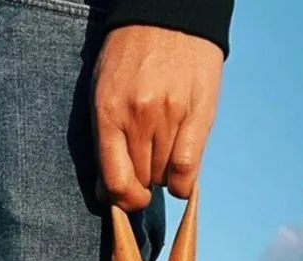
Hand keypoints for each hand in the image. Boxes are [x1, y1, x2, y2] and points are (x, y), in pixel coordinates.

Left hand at [91, 26, 224, 210]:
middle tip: (145, 161)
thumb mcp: (104, 92)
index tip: (127, 198)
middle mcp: (139, 117)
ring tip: (162, 148)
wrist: (170, 14)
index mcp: (109, 113)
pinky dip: (182, 181)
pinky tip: (179, 169)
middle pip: (141, 180)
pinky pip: (188, 170)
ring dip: (161, 173)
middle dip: (141, 180)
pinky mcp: (198, 115)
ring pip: (163, 177)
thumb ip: (104, 143)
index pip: (115, 181)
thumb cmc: (131, 55)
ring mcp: (171, 116)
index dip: (122, 200)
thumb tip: (105, 193)